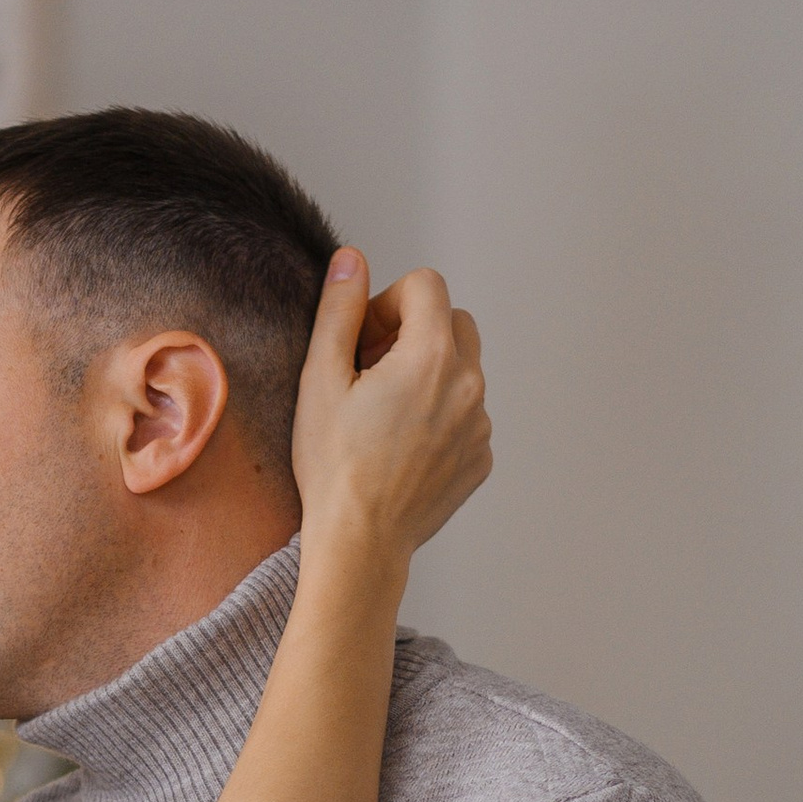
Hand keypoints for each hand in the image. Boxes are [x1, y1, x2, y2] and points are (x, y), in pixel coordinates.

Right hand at [291, 253, 489, 575]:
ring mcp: (481, 424)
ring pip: (462, 369)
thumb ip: (340, 310)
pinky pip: (466, 414)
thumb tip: (351, 260)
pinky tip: (400, 445)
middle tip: (371, 370)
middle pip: (453, 321)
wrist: (360, 542)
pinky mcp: (481, 457)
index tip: (363, 339)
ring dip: (428, 374)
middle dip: (414, 332)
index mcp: (432, 356)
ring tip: (383, 414)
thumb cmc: (334, 465)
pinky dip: (439, 415)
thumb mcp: (321, 379)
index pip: (426, 286)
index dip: (388, 302)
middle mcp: (469, 384)